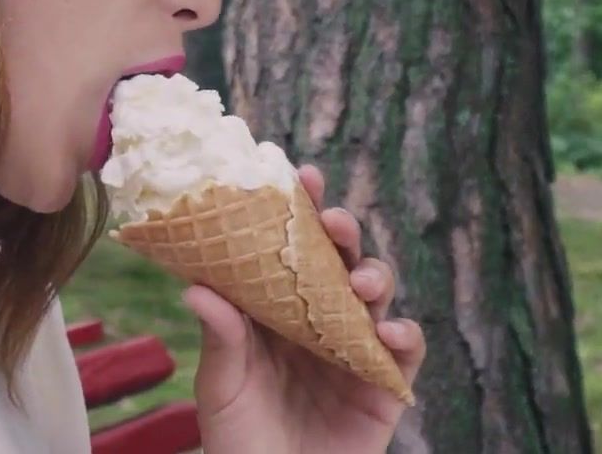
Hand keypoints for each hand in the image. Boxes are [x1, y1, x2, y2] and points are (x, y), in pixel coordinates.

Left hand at [182, 164, 423, 453]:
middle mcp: (317, 321)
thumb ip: (221, 339)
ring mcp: (352, 351)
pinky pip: (404, 353)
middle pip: (338, 260)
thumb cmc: (238, 441)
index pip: (288, 248)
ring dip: (373, 276)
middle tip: (332, 220)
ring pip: (375, 296)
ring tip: (361, 282)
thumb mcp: (222, 387)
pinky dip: (404, 336)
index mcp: (274, 310)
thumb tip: (196, 286)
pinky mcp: (382, 388)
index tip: (300, 174)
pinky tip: (390, 333)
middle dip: (341, 232)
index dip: (299, 209)